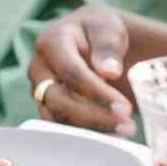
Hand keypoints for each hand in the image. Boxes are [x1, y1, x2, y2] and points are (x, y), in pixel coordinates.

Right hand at [27, 7, 135, 134]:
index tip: (125, 108)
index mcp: (50, 43)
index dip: (97, 93)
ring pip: (57, 119)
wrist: (90, 40)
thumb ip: (107, 46)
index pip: (70, 73)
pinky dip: (86, 135)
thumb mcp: (107, 28)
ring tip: (124, 133)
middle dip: (93, 117)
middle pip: (58, 101)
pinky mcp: (49, 107)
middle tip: (127, 126)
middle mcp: (39, 69)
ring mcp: (41, 90)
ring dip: (90, 131)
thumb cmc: (99, 31)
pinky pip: (62, 127)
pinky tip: (112, 137)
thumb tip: (109, 72)